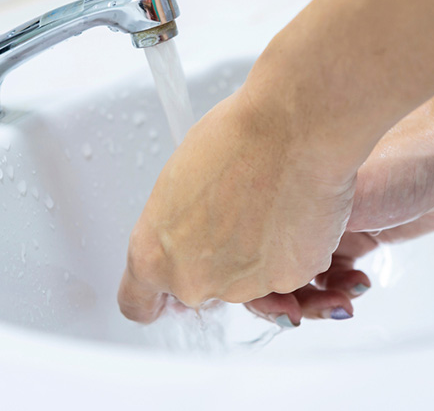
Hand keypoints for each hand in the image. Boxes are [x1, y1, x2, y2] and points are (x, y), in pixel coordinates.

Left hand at [118, 89, 356, 322]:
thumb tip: (191, 222)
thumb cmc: (238, 138)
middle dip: (216, 257)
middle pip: (201, 284)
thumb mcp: (179, 178)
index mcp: (154, 255)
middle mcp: (194, 281)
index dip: (154, 296)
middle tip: (234, 211)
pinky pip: (286, 269)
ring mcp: (243, 286)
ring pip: (247, 277)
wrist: (295, 130)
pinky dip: (291, 247)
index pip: (137, 303)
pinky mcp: (289, 280)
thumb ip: (177, 221)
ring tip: (267, 200)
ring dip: (256, 251)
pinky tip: (293, 208)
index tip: (161, 293)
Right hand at [245, 82, 433, 324]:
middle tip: (306, 315)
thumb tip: (266, 269)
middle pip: (275, 267)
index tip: (281, 309)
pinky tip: (358, 285)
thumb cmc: (400, 159)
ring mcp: (328, 223)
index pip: (253, 250)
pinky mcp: (357, 234)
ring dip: (319, 298)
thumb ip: (300, 227)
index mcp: (287, 192)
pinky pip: (335, 274)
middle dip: (289, 298)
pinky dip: (342, 287)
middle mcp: (302, 207)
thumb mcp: (341, 195)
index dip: (260, 287)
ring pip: (306, 275)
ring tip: (342, 302)